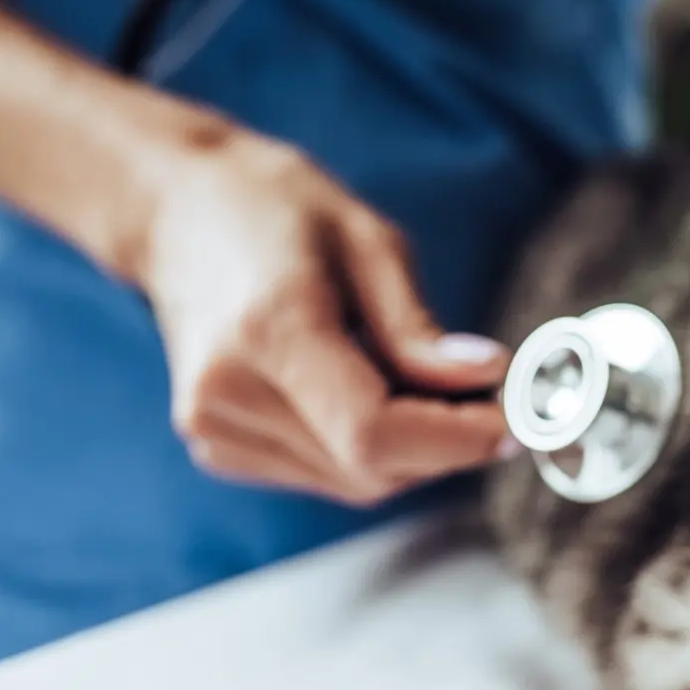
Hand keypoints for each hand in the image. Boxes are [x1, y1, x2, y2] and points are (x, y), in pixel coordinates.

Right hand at [139, 128, 513, 502]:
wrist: (174, 212)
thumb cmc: (272, 207)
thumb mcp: (366, 240)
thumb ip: (418, 329)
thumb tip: (486, 380)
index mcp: (267, 330)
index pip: (373, 433)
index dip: (456, 440)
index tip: (515, 422)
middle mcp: (228, 393)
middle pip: (370, 468)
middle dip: (445, 444)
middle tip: (489, 397)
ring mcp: (213, 428)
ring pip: (352, 482)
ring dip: (410, 450)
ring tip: (426, 384)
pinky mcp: (216, 446)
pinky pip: (322, 473)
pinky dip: (366, 449)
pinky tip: (369, 392)